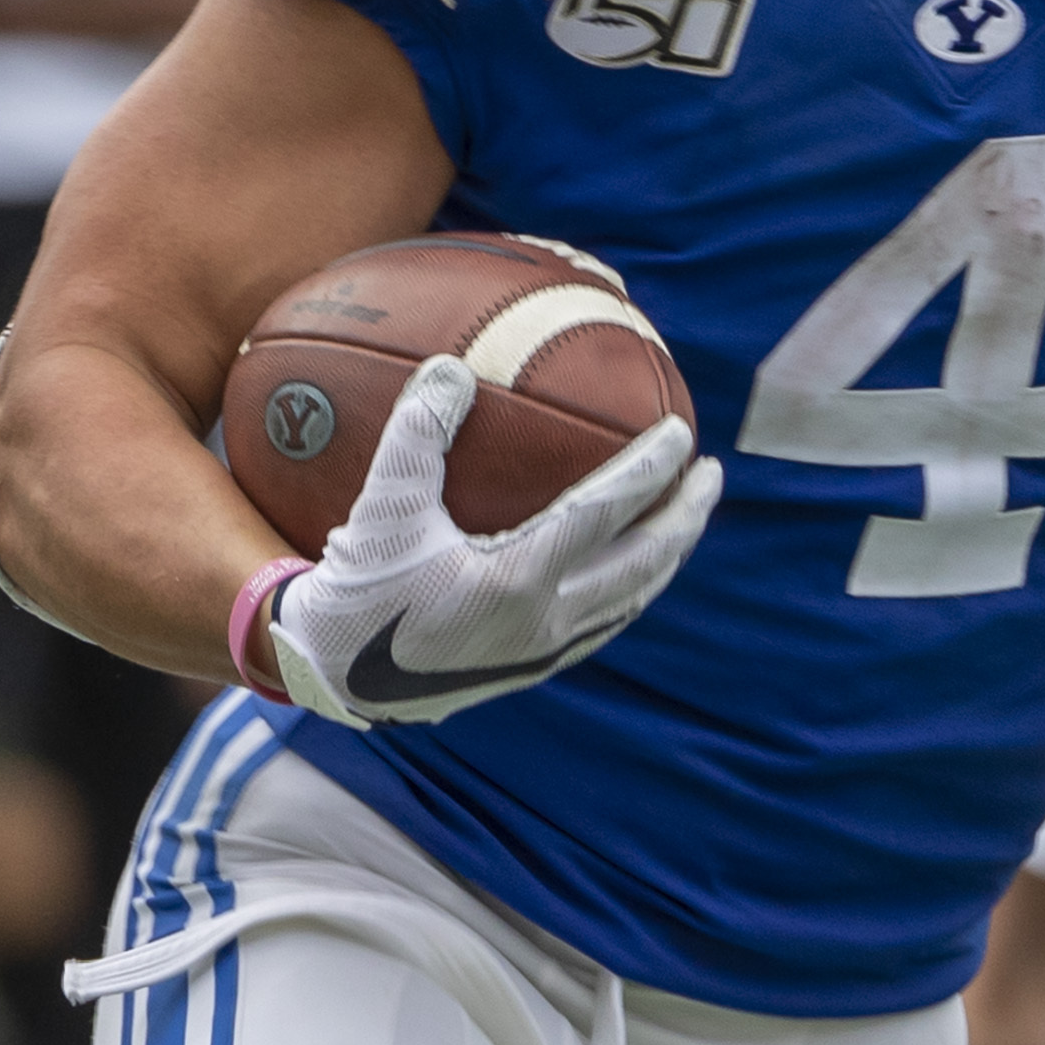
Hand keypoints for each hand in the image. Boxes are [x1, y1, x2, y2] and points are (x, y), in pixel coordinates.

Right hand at [267, 355, 720, 726]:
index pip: (606, 514)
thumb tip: (450, 365)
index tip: (682, 433)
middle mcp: (545, 621)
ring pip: (630, 599)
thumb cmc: (356, 589)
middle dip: (687, 517)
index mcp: (517, 581)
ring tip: (686, 517)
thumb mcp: (381, 508)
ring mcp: (544, 652)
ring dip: (667, 556)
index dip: (650, 471)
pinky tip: (631, 565)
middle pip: (644, 564)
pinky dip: (630, 586)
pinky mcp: (532, 669)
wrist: (332, 679)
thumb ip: (417, 434)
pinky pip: (602, 623)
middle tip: (712, 473)